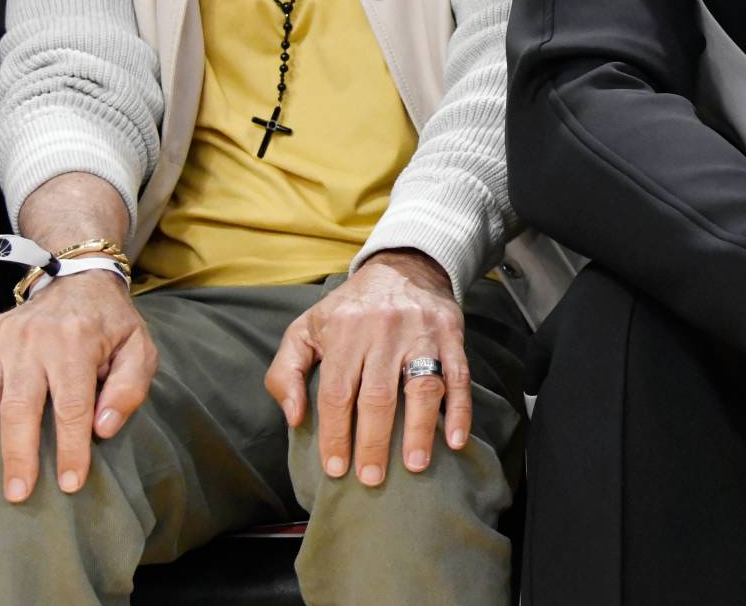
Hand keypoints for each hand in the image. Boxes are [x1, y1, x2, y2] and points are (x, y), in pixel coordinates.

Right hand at [0, 269, 156, 502]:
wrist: (79, 280)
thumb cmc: (111, 325)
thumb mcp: (139, 349)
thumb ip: (129, 388)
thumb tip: (103, 428)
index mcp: (76, 341)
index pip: (71, 404)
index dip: (70, 447)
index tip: (70, 483)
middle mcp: (34, 339)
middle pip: (19, 404)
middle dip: (17, 453)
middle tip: (17, 494)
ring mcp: (1, 339)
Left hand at [264, 250, 470, 486]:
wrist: (403, 266)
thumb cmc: (349, 310)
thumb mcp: (306, 329)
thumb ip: (285, 372)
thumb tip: (294, 417)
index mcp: (344, 331)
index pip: (337, 392)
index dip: (335, 434)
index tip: (336, 468)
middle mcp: (383, 330)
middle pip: (378, 395)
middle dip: (374, 442)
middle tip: (372, 478)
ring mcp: (421, 332)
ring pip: (422, 385)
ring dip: (419, 430)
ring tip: (415, 466)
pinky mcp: (451, 334)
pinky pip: (459, 375)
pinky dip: (459, 409)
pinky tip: (455, 440)